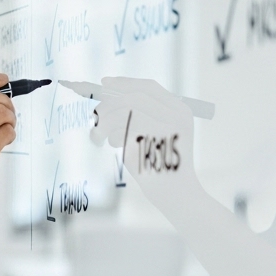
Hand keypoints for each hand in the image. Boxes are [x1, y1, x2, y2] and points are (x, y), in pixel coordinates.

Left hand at [87, 76, 197, 206]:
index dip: (124, 83)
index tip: (104, 82)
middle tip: (95, 117)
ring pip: (120, 113)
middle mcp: (173, 116)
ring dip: (104, 123)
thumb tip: (107, 99)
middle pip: (130, 97)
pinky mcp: (145, 142)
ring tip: (102, 137)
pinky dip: (109, 136)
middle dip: (108, 105)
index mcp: (180, 111)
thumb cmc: (161, 165)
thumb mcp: (159, 134)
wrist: (176, 193)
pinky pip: (117, 131)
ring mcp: (161, 128)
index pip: (149, 87)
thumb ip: (144, 115)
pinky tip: (113, 146)